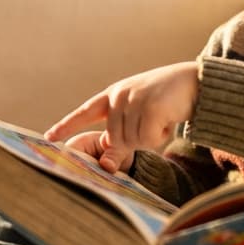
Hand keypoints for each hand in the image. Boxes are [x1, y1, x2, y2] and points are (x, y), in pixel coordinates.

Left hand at [46, 62, 198, 172]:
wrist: (195, 82)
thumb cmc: (167, 101)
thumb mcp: (140, 117)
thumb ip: (121, 135)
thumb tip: (106, 162)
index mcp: (113, 95)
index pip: (85, 112)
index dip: (67, 125)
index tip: (49, 137)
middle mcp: (119, 95)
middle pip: (116, 139)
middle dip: (137, 141)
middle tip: (153, 125)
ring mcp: (134, 99)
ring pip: (133, 141)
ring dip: (151, 138)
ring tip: (162, 119)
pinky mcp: (150, 107)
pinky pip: (149, 139)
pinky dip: (162, 136)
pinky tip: (169, 119)